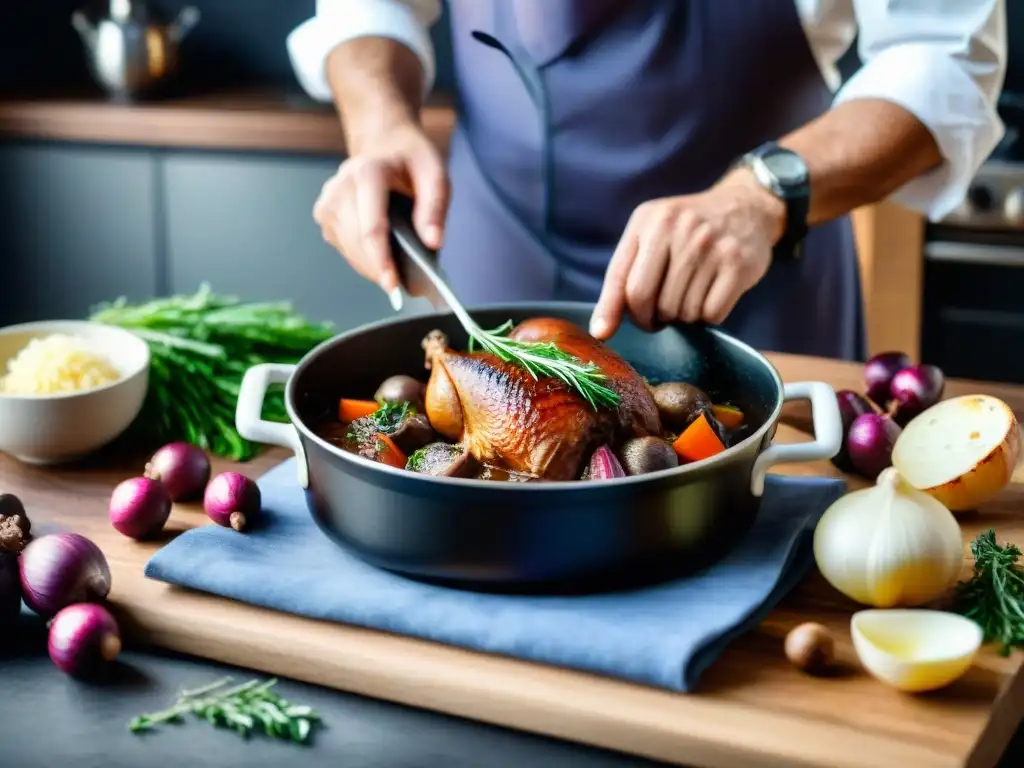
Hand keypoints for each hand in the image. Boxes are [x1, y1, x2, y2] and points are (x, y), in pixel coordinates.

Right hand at [313, 121, 448, 307]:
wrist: (385, 143)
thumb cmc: (411, 159)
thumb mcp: (435, 173)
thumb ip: (435, 207)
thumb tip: (433, 243)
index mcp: (366, 172)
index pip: (371, 227)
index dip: (381, 260)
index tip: (394, 285)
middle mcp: (340, 187)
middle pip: (358, 243)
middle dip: (380, 270)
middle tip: (406, 288)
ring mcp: (328, 203)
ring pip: (349, 250)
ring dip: (373, 268)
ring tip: (398, 277)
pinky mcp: (325, 216)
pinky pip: (345, 249)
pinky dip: (365, 260)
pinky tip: (383, 261)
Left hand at [590, 169, 785, 338]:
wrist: (746, 207)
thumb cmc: (687, 230)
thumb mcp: (649, 235)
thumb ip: (622, 277)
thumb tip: (600, 330)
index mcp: (649, 221)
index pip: (622, 280)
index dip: (611, 312)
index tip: (603, 334)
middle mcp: (679, 229)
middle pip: (649, 302)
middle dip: (650, 319)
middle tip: (659, 315)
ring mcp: (710, 246)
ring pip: (681, 312)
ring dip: (681, 316)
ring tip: (688, 297)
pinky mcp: (737, 264)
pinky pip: (711, 314)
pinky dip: (708, 316)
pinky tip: (709, 296)